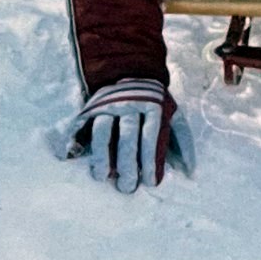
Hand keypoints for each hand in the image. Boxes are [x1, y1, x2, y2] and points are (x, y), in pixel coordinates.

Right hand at [63, 77, 194, 193]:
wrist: (134, 73)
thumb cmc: (156, 105)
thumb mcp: (176, 115)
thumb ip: (183, 142)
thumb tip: (191, 173)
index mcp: (153, 106)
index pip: (150, 136)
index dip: (150, 160)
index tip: (149, 183)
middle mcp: (130, 104)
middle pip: (127, 135)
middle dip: (127, 163)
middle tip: (126, 186)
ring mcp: (108, 104)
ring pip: (102, 130)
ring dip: (100, 154)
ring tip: (101, 177)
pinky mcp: (91, 106)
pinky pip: (80, 123)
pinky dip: (73, 139)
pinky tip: (69, 157)